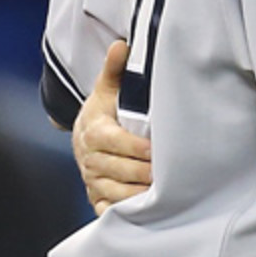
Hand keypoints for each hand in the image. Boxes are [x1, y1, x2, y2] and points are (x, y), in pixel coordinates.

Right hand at [72, 40, 152, 214]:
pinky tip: (153, 210)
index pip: (114, 143)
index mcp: (94, 132)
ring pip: (117, 193)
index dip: (136, 149)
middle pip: (119, 170)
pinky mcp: (97, 198)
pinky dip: (129, 212)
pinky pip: (111, 211)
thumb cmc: (104, 112)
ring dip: (141, 194)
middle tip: (173, 174)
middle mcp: (90, 160)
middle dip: (145, 172)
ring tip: (169, 192)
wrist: (82, 135)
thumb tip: (121, 44)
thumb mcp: (106, 90)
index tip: (157, 151)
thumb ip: (114, 69)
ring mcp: (92, 181)